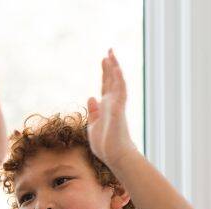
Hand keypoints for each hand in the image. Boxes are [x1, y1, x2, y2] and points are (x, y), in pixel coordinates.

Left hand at [86, 49, 137, 168]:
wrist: (114, 156)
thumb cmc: (105, 145)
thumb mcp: (93, 125)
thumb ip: (93, 111)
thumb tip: (91, 97)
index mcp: (106, 107)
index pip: (105, 85)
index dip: (105, 72)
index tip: (104, 58)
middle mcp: (112, 103)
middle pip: (111, 80)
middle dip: (110, 65)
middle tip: (109, 50)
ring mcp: (116, 106)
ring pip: (117, 83)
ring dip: (114, 69)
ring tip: (110, 54)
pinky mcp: (118, 110)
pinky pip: (119, 92)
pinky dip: (118, 80)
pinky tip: (116, 69)